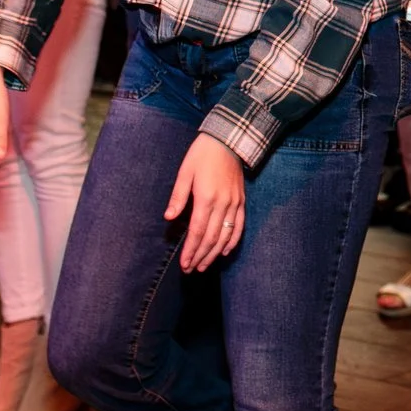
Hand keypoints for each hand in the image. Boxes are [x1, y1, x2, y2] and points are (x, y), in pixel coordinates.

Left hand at [165, 133, 246, 273]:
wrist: (229, 140)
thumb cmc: (202, 155)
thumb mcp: (185, 172)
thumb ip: (178, 197)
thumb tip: (169, 218)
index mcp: (206, 198)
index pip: (198, 231)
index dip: (191, 250)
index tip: (184, 264)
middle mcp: (223, 204)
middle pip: (212, 238)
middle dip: (200, 256)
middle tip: (191, 270)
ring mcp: (235, 203)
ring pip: (226, 235)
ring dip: (214, 253)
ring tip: (204, 266)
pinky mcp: (241, 201)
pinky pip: (240, 226)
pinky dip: (233, 241)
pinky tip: (225, 252)